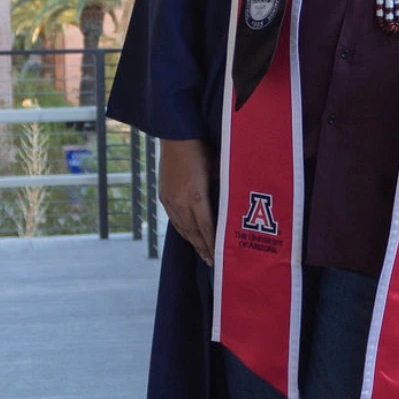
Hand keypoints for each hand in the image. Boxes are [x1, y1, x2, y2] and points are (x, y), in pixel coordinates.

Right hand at [158, 137, 215, 263]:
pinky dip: (182, 231)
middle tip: (211, 263)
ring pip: (183, 228)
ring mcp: (170, 200)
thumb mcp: (217, 169)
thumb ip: (223, 188)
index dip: (212, 245)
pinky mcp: (164, 196)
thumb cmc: (201, 149)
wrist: (175, 136)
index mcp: (196, 196)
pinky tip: (188, 236)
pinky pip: (174, 220)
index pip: (207, 228)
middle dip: (203, 249)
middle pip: (194, 233)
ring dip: (193, 243)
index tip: (219, 258)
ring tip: (202, 254)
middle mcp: (181, 202)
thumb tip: (234, 202)